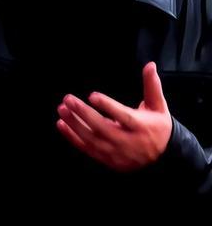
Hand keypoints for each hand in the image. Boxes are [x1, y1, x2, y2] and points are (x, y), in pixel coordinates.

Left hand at [56, 62, 171, 171]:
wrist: (163, 157)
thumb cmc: (157, 126)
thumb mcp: (158, 106)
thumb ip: (152, 85)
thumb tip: (150, 65)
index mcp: (142, 127)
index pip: (123, 116)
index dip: (107, 106)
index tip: (92, 95)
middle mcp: (128, 142)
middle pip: (102, 128)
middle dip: (83, 113)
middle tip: (68, 99)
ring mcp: (117, 153)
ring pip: (91, 139)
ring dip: (74, 124)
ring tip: (62, 109)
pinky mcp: (107, 160)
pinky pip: (86, 149)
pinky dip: (72, 137)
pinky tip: (62, 124)